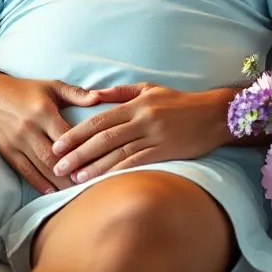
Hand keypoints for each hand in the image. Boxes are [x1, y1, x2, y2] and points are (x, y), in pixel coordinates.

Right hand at [0, 74, 100, 194]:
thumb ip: (76, 94)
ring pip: (41, 168)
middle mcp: (29, 128)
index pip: (66, 136)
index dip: (81, 151)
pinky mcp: (7, 152)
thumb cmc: (26, 90)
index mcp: (43, 112)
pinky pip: (25, 172)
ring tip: (76, 192)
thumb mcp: (51, 87)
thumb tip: (99, 98)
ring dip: (58, 182)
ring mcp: (16, 142)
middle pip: (54, 157)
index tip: (98, 163)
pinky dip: (39, 184)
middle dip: (72, 173)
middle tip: (91, 185)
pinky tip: (52, 192)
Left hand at [49, 83, 231, 182]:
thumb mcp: (149, 89)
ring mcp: (154, 136)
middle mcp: (142, 119)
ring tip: (74, 178)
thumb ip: (120, 93)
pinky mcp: (166, 152)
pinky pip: (138, 164)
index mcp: (135, 104)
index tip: (58, 145)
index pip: (99, 119)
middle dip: (78, 153)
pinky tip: (104, 182)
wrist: (213, 114)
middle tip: (58, 166)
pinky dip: (119, 173)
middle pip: (103, 138)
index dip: (76, 133)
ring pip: (118, 153)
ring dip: (94, 167)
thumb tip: (93, 95)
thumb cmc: (178, 101)